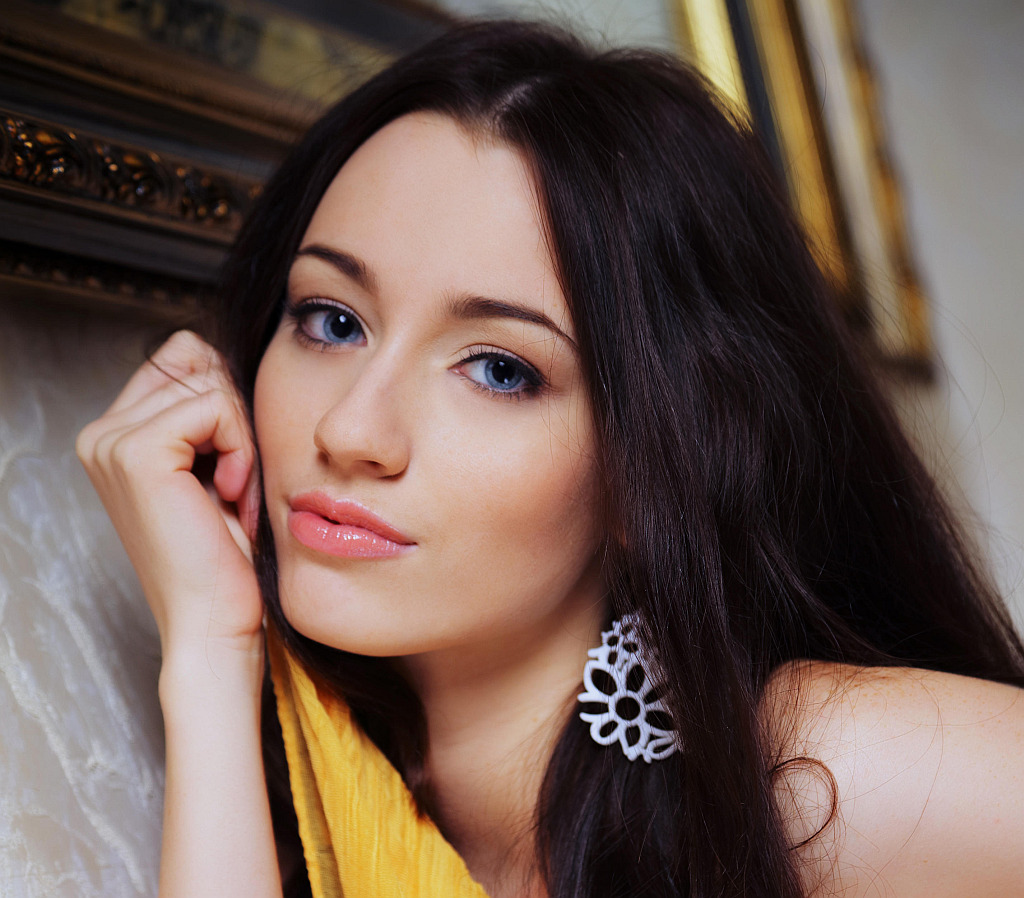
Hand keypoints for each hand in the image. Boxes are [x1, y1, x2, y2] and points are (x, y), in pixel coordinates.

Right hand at [77, 330, 262, 667]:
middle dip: (236, 418)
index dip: (227, 398)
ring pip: (211, 384)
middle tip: (235, 481)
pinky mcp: (136, 452)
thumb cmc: (226, 553)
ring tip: (231, 492)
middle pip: (199, 361)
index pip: (186, 355)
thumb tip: (224, 353)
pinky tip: (226, 492)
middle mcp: (102, 433)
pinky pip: (214, 406)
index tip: (233, 461)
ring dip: (242, 439)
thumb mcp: (219, 464)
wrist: (216, 618)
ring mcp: (111, 441)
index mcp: (117, 434)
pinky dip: (239, 447)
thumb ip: (210, 409)